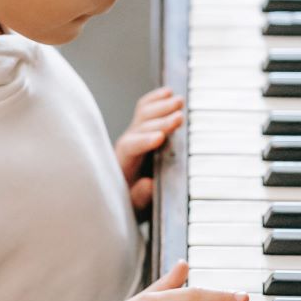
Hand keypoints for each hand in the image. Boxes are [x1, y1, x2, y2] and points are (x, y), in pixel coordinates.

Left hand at [115, 86, 183, 211]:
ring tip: (178, 101)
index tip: (160, 138)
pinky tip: (167, 92)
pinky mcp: (141, 130)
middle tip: (179, 117)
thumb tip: (148, 184)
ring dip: (161, 106)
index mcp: (122, 164)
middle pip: (140, 126)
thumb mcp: (136, 208)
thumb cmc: (131, 204)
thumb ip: (140, 197)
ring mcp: (134, 135)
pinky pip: (145, 110)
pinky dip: (155, 100)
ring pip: (143, 115)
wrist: (124, 199)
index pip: (130, 147)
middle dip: (160, 120)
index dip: (144, 141)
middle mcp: (126, 145)